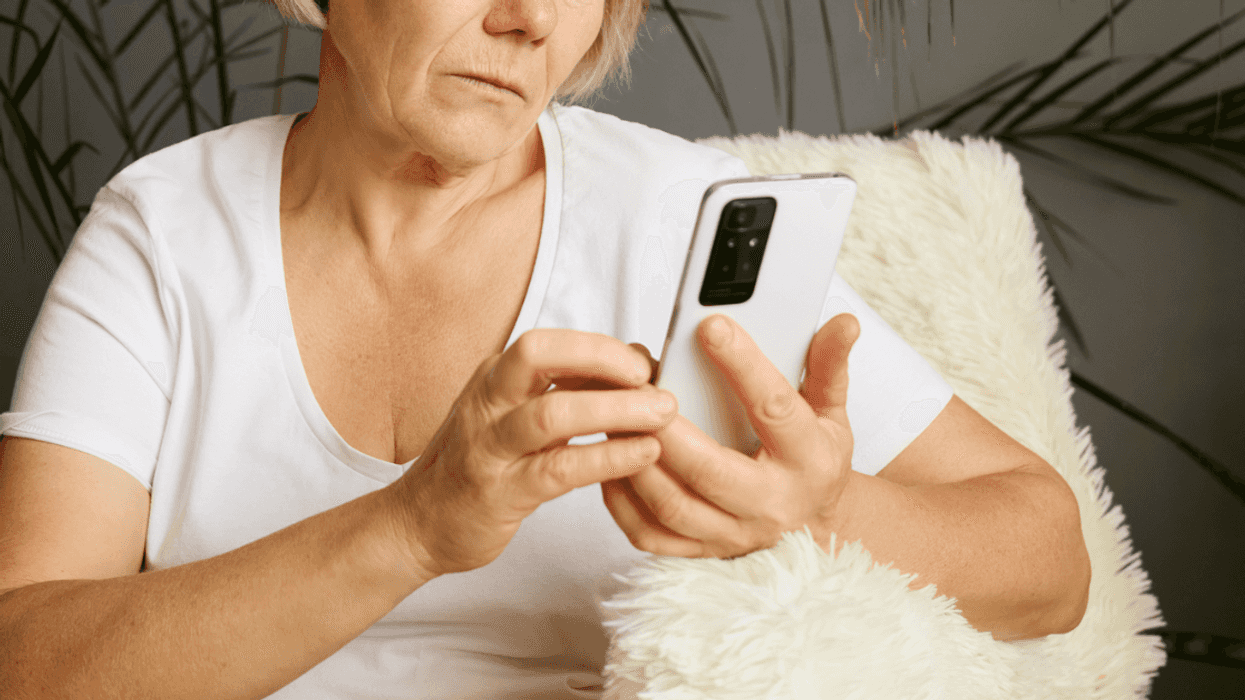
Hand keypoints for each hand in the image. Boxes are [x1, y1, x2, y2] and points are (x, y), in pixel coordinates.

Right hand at [384, 329, 678, 577]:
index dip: (600, 346)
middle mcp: (486, 402)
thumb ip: (565, 391)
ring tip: (662, 415)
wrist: (417, 525)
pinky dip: (606, 458)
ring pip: (552, 414)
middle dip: (602, 358)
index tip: (644, 360)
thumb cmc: (476, 467)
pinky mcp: (500, 493)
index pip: (548, 343)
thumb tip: (632, 364)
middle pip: (538, 355)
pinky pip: (559, 468)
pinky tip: (641, 455)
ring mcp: (489, 447)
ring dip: (615, 410)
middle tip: (652, 377)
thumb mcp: (514, 416)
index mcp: (493, 378)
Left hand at [602, 313, 860, 558]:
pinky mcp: (702, 553)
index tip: (711, 326)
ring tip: (616, 417)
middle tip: (638, 385)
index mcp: (808, 461)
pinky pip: (650, 534)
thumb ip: (828, 366)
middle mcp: (771, 505)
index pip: (775, 409)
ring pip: (673, 505)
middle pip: (710, 469)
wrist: (813, 527)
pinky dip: (622, 501)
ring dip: (636, 460)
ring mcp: (733, 535)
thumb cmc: (814, 460)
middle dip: (668, 427)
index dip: (743, 365)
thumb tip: (843, 323)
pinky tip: (611, 461)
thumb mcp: (832, 412)